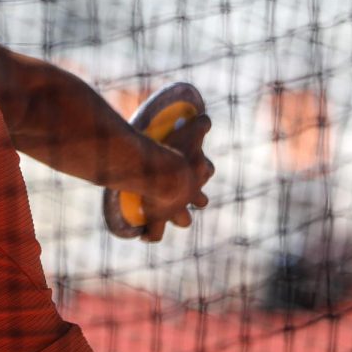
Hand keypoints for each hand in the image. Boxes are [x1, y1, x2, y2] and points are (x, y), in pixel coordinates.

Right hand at [137, 114, 214, 241]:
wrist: (164, 175)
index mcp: (199, 172)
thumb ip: (200, 124)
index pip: (206, 170)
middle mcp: (192, 195)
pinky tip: (144, 235)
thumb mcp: (191, 132)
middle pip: (200, 200)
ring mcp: (176, 210)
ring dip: (177, 218)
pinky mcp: (159, 220)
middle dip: (196, 198)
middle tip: (184, 194)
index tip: (196, 165)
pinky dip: (150, 234)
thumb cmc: (177, 151)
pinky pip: (155, 233)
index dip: (201, 169)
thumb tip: (206, 116)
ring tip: (166, 216)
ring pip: (183, 220)